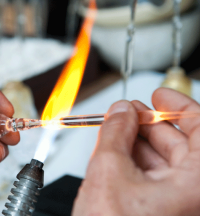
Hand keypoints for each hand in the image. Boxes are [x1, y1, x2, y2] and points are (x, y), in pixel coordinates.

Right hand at [72, 88, 199, 215]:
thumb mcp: (108, 170)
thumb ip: (115, 132)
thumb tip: (120, 111)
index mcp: (197, 185)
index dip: (179, 107)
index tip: (160, 95)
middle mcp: (195, 197)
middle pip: (184, 146)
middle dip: (152, 124)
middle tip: (129, 112)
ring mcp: (181, 206)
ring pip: (169, 164)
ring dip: (141, 142)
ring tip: (118, 129)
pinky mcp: (164, 212)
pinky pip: (159, 180)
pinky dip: (140, 163)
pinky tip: (120, 151)